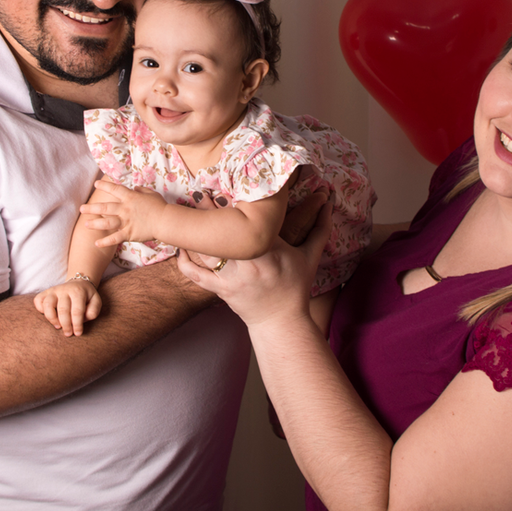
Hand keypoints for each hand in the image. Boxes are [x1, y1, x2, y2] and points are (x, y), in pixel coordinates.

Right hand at [33, 278, 101, 336]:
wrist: (78, 282)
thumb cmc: (87, 297)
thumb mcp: (96, 301)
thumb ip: (93, 311)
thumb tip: (83, 319)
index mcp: (78, 292)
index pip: (77, 311)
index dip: (77, 324)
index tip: (78, 333)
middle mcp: (64, 290)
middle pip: (63, 310)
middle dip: (66, 325)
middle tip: (68, 334)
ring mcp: (54, 290)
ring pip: (47, 304)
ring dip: (52, 319)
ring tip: (58, 326)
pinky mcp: (46, 292)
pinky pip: (38, 300)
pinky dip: (40, 309)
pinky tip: (49, 316)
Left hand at [80, 180, 167, 248]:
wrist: (165, 220)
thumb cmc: (160, 206)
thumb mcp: (151, 194)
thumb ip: (142, 190)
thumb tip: (136, 188)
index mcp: (130, 197)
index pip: (114, 189)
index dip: (104, 186)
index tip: (96, 184)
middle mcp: (125, 209)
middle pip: (105, 207)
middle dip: (92, 208)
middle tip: (82, 208)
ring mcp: (126, 222)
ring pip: (106, 223)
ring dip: (95, 224)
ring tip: (86, 224)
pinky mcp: (129, 233)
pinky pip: (114, 238)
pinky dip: (105, 242)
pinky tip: (96, 244)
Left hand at [178, 200, 331, 328]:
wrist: (281, 322)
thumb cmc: (295, 288)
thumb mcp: (310, 257)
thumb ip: (321, 229)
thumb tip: (331, 204)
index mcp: (269, 250)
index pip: (250, 223)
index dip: (235, 205)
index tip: (226, 187)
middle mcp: (248, 263)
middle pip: (223, 233)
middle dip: (208, 212)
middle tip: (200, 192)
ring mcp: (231, 278)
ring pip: (205, 251)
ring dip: (194, 231)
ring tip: (186, 212)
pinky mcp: (220, 290)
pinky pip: (196, 275)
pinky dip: (185, 261)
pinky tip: (180, 246)